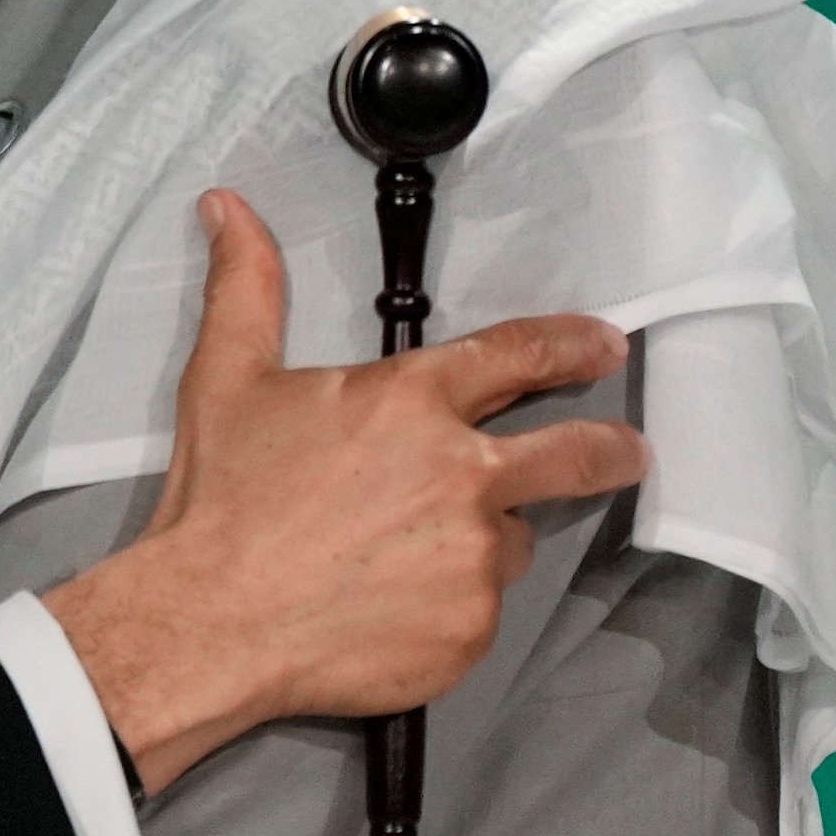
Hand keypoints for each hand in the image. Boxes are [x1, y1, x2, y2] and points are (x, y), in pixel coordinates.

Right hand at [44, 191, 646, 791]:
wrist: (210, 623)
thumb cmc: (221, 500)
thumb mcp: (227, 378)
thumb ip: (247, 286)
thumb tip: (227, 207)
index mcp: (412, 401)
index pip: (521, 356)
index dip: (572, 346)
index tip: (603, 347)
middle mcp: (463, 473)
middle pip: (579, 453)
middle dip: (613, 449)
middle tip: (625, 453)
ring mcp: (474, 556)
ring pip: (510, 541)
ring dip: (481, 540)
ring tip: (404, 556)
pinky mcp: (471, 629)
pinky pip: (477, 611)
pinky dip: (447, 607)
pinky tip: (388, 607)